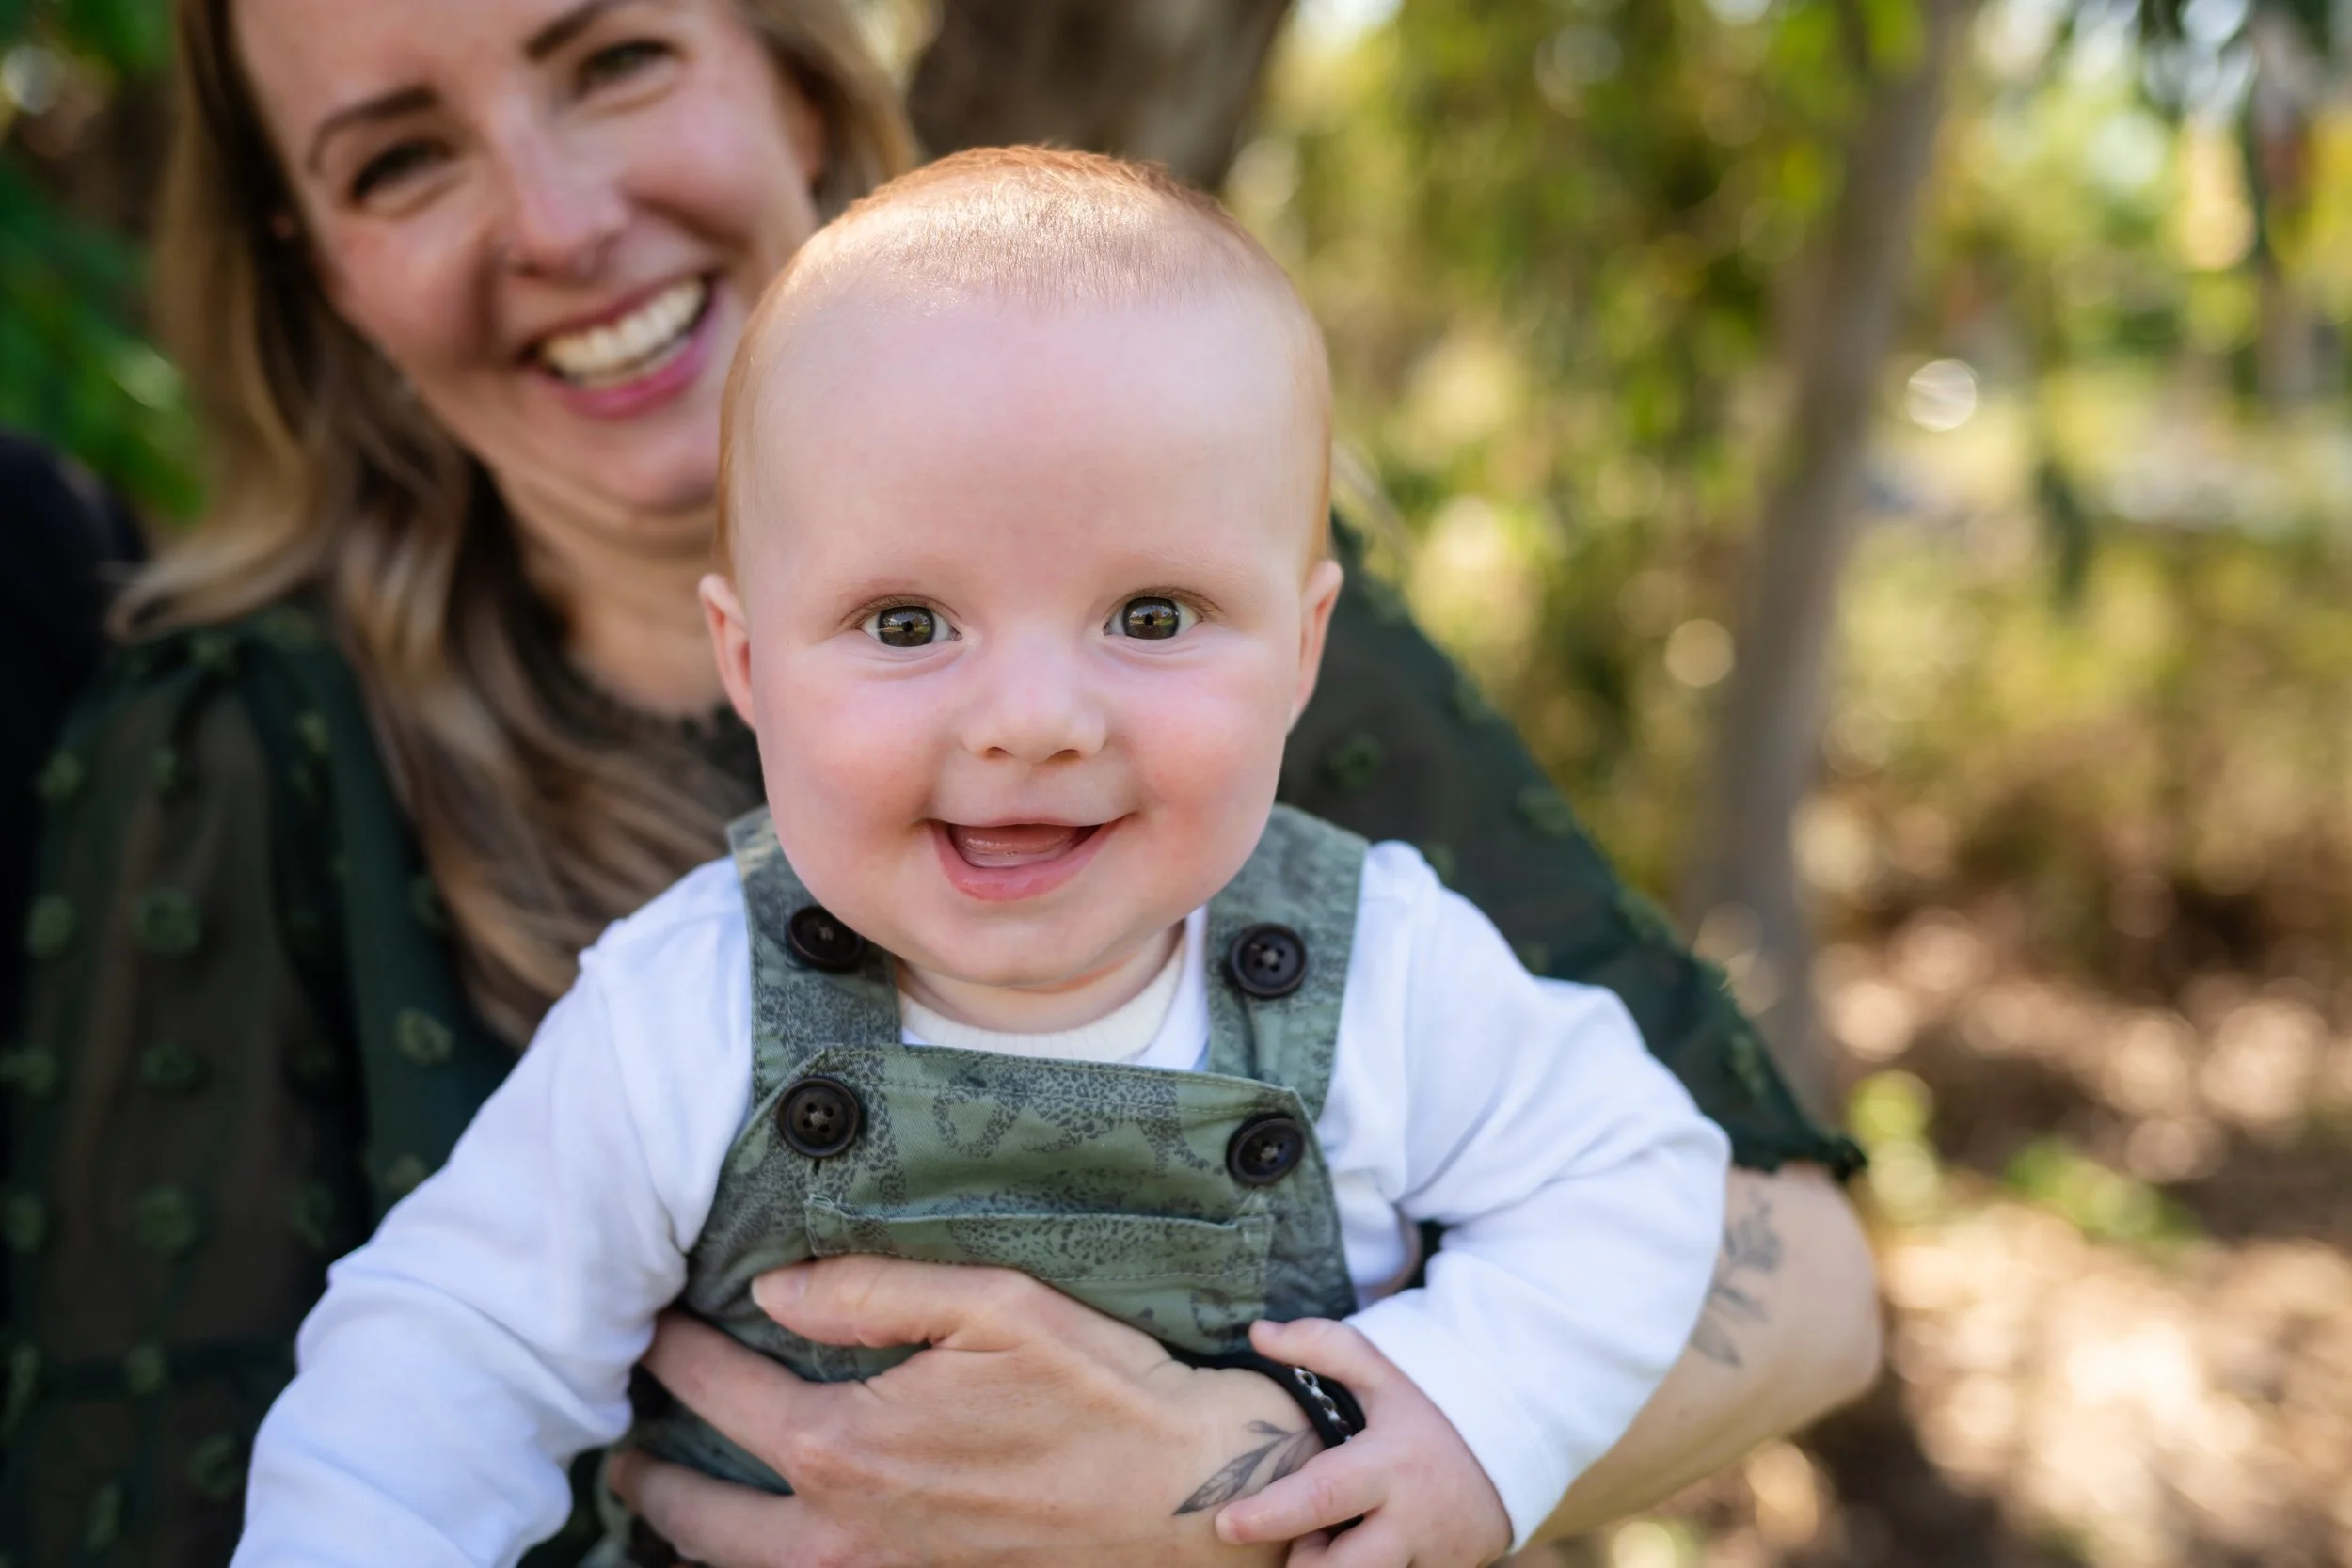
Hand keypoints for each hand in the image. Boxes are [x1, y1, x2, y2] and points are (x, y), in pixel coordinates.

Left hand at [608, 1255, 1303, 1565]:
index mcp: (848, 1449)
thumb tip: (773, 1290)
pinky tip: (770, 1539)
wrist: (1191, 1503)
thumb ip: (871, 1292)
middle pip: (697, 1516)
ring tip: (671, 1499)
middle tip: (627, 1440)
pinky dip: (761, 1567)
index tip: (655, 1323)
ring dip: (692, 1536)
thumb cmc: (1103, 1393)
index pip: (721, 1392)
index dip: (676, 1351)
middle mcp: (842, 1535)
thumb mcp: (998, 1305)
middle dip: (649, 1473)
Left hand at [1212, 1318, 1512, 1567]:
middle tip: (1304, 1542)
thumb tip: (1258, 1332)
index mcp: (1388, 1466)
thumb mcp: (1384, 1370)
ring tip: (1343, 1540)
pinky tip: (1373, 1546)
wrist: (1519, 1438)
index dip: (1269, 1516)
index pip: (1321, 1497)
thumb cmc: (1434, 1405)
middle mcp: (1411, 1521)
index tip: (1225, 1524)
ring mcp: (1433, 1557)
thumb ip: (1321, 1346)